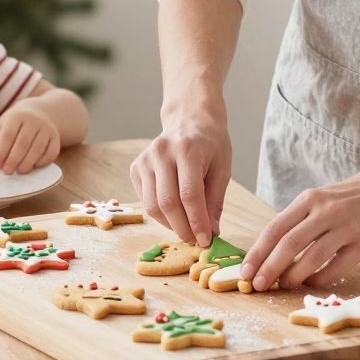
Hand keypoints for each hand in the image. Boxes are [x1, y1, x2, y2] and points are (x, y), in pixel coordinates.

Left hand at [0, 102, 61, 174]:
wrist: (40, 112)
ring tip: (19, 170)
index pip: (8, 135)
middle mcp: (33, 120)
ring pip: (38, 148)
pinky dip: (42, 161)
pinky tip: (33, 166)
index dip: (1, 151)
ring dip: (27, 162)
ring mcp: (46, 129)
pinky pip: (51, 152)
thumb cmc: (15, 124)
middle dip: (13, 159)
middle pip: (23, 143)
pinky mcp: (56, 137)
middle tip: (6, 171)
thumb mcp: (1, 126)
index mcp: (16, 116)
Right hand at [131, 114, 231, 248]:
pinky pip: (145, 200)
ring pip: (152, 206)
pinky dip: (160, 214)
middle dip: (183, 228)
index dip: (197, 222)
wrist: (189, 118)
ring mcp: (145, 159)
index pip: (190, 195)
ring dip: (170, 225)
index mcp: (187, 150)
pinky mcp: (136, 167)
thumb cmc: (210, 144)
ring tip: (187, 229)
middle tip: (196, 240)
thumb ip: (215, 201)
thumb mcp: (222, 168)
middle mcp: (162, 152)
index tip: (206, 240)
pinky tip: (175, 214)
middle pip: (168, 202)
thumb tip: (212, 233)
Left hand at [240, 170, 359, 290]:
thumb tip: (270, 255)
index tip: (245, 272)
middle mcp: (325, 211)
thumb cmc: (349, 198)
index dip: (257, 253)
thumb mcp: (320, 199)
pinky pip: (336, 267)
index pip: (275, 228)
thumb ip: (298, 222)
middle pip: (289, 244)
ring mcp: (345, 227)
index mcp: (309, 199)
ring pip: (311, 257)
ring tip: (283, 285)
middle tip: (256, 286)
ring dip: (293, 276)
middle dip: (269, 268)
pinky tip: (312, 283)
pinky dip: (320, 279)